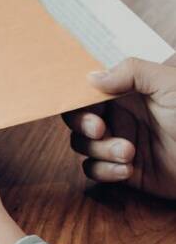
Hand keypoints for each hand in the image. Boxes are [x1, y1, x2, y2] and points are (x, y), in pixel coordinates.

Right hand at [63, 58, 175, 198]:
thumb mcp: (170, 84)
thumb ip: (131, 71)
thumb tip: (91, 77)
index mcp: (127, 93)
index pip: (87, 93)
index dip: (79, 102)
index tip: (90, 111)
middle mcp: (119, 117)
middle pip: (77, 119)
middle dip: (83, 126)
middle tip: (100, 131)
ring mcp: (119, 143)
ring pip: (84, 146)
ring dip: (99, 151)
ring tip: (128, 153)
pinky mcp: (124, 170)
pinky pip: (95, 170)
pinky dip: (105, 171)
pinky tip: (127, 170)